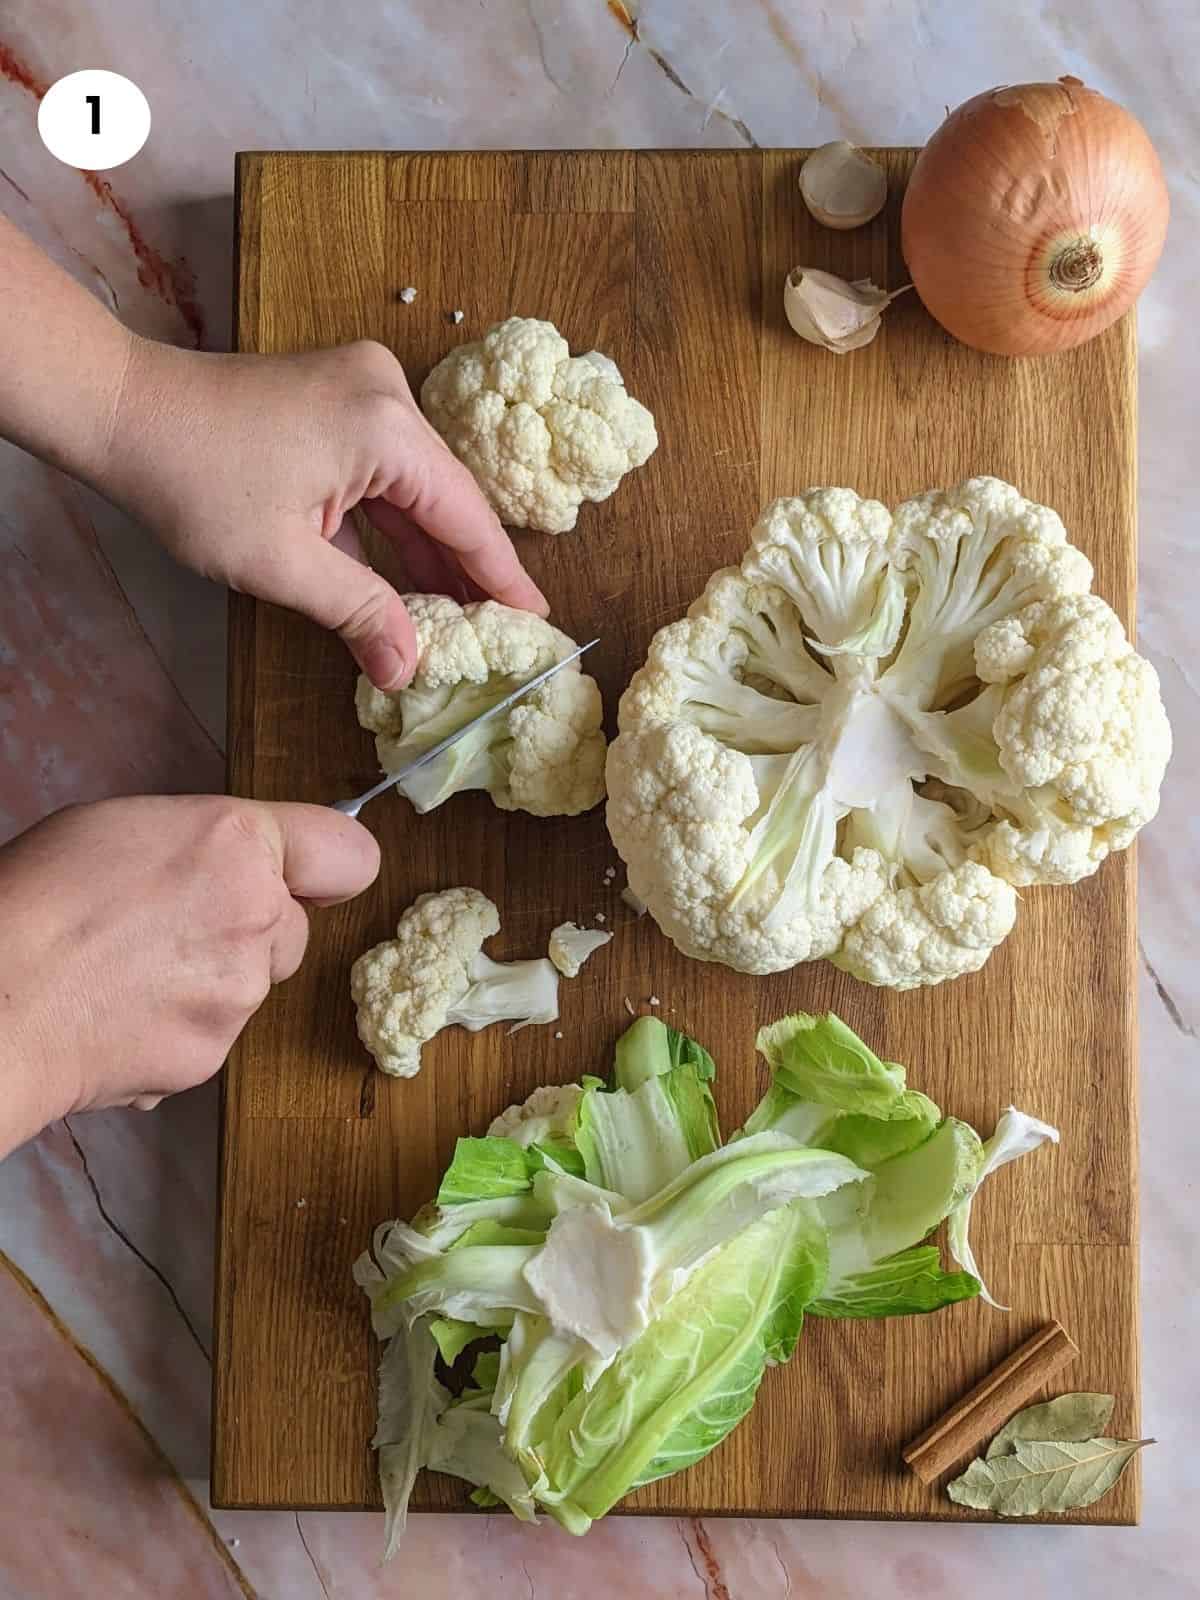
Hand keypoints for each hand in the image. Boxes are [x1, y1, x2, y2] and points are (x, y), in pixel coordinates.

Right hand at [0, 795, 377, 1156]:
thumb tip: (239, 867)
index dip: (324, 868)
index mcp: (239, 844)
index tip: (304, 878)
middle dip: (250, 930)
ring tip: (129, 972)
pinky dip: (176, 1029)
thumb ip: (210, 846)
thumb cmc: (41, 899)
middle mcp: (257, 916)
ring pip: (250, 984)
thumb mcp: (128, 826)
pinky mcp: (212, 1054)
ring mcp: (239, 993)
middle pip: (292, 926)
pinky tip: (119, 1014)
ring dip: (210, 981)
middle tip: (171, 929)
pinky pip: (210, 1036)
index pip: (348, 854)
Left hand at [99, 335, 547, 689]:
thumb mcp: (281, 564)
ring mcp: (365, 392)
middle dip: (465, 570)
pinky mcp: (341, 401)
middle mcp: (388, 396)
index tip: (537, 619)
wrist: (121, 411)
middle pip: (447, 499)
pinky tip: (408, 580)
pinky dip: (394, 527)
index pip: (466, 516)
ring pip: (416, 490)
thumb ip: (359, 614)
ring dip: (428, 553)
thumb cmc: (192, 480)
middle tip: (499, 632)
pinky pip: (386, 474)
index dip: (500, 576)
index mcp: (385, 427)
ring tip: (457, 620)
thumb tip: (409, 671)